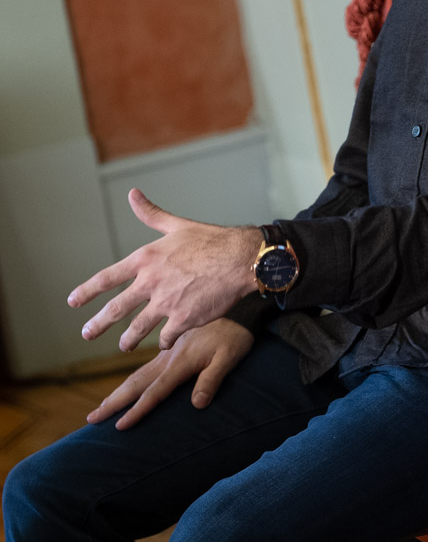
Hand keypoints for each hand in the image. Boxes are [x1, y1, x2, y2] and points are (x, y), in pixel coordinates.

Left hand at [68, 188, 262, 351]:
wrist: (240, 259)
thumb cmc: (212, 239)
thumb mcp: (177, 225)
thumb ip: (151, 214)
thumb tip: (133, 194)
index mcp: (146, 258)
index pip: (107, 278)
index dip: (87, 291)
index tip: (73, 301)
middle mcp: (151, 282)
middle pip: (116, 309)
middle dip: (98, 324)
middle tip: (86, 333)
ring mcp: (165, 303)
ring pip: (137, 328)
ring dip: (128, 340)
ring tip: (124, 346)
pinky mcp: (183, 319)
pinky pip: (166, 336)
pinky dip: (163, 341)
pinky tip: (164, 343)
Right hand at [87, 319, 254, 429]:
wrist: (235, 301)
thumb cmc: (236, 333)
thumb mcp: (229, 356)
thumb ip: (212, 379)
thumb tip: (196, 405)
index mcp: (181, 361)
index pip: (155, 391)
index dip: (137, 410)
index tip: (118, 426)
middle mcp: (169, 357)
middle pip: (136, 383)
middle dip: (114, 402)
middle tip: (91, 419)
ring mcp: (169, 351)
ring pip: (138, 373)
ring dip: (119, 391)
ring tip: (101, 406)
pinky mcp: (173, 345)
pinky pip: (148, 365)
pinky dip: (134, 379)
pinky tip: (130, 385)